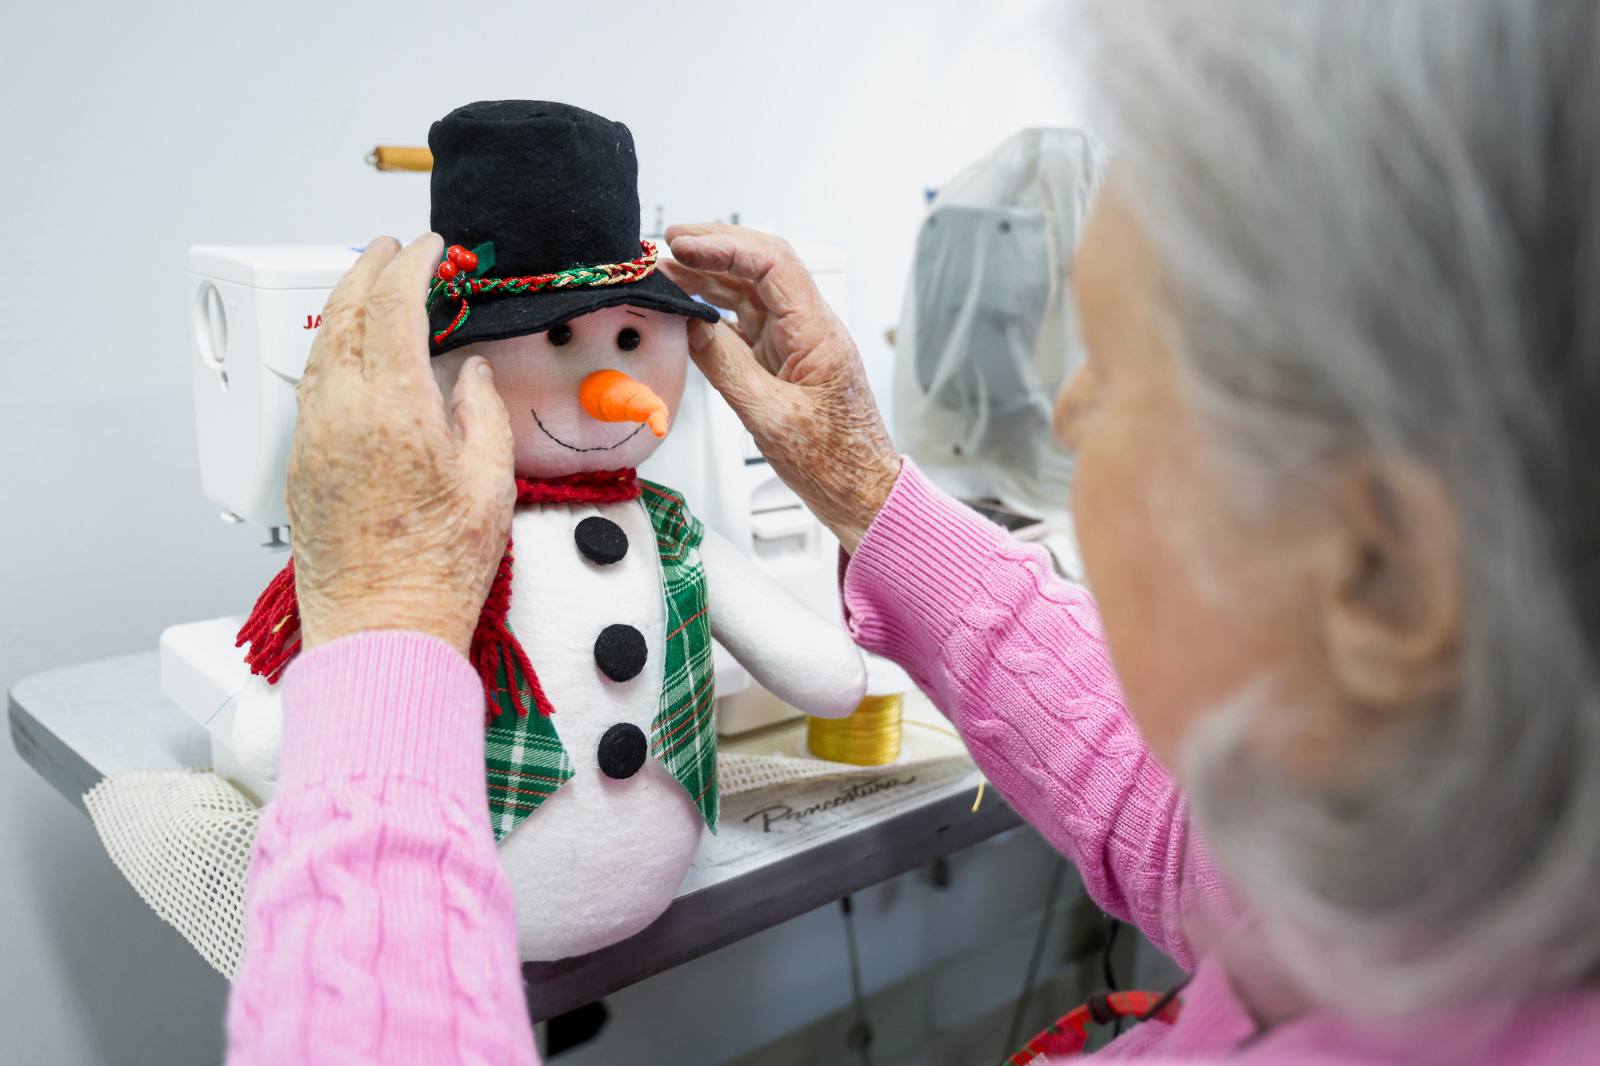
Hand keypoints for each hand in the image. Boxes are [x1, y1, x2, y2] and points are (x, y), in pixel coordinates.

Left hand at [287, 234, 515, 656]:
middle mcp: (344, 412)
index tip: (431, 249)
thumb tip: (471, 375)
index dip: (412, 265)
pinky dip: (332, 349)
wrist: (383, 628)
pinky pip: (313, 384)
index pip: (393, 306)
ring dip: (345, 306)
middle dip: (368, 269)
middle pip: (344, 313)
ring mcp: (315, 436)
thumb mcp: (490, 483)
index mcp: (395, 408)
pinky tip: (351, 354)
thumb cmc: (439, 570)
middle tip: (393, 250)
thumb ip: (481, 412)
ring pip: (321, 346)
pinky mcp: (303, 462)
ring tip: (371, 290)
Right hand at [661, 224, 899, 550]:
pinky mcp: (786, 360)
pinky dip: (716, 310)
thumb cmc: (834, 464)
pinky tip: (690, 308)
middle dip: (714, 247)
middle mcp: (811, 329)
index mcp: (818, 334)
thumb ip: (726, 367)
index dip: (724, 245)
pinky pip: (748, 322)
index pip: (772, 263)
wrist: (861, 493)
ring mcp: (798, 342)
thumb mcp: (770, 418)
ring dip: (710, 276)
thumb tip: (691, 324)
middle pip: (761, 266)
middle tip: (668, 244)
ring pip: (752, 291)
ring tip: (668, 271)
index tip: (683, 244)